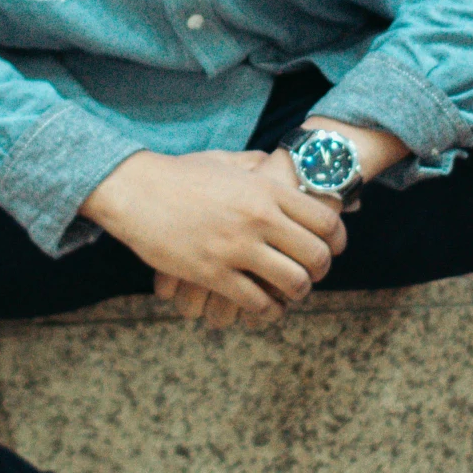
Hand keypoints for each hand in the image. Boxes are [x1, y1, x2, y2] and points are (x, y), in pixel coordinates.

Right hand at [83, 146, 346, 327]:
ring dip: (295, 294)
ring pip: (292, 283)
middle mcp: (258, 218)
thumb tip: (272, 164)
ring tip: (287, 294)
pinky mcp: (212, 273)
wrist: (135, 190)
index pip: (324, 220)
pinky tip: (262, 308)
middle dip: (319, 271)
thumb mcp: (223, 160)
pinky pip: (256, 302)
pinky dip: (266, 311)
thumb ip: (253, 163)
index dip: (337, 240)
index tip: (332, 250)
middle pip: (316, 256)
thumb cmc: (178, 174)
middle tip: (310, 276)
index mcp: (265, 190)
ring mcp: (236, 247)